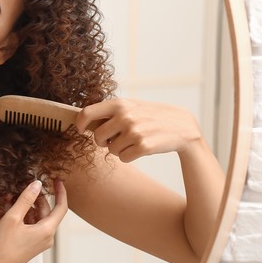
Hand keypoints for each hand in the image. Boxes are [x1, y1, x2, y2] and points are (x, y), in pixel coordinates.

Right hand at [0, 180, 66, 262]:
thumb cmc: (3, 245)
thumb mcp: (13, 217)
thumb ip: (26, 199)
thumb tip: (37, 184)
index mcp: (47, 230)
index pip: (61, 207)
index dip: (60, 192)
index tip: (56, 180)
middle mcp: (47, 237)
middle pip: (45, 211)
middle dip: (34, 198)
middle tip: (22, 186)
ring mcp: (39, 242)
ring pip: (35, 217)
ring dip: (23, 207)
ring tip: (6, 198)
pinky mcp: (31, 244)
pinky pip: (29, 225)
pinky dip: (20, 216)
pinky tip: (4, 210)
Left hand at [75, 99, 202, 162]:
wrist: (182, 126)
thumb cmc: (151, 116)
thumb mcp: (132, 106)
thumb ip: (110, 112)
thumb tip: (83, 121)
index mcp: (119, 104)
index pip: (87, 113)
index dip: (80, 124)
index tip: (80, 130)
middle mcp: (125, 116)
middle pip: (97, 137)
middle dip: (104, 142)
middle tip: (116, 138)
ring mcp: (134, 131)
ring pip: (110, 150)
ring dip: (119, 149)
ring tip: (134, 141)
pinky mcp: (143, 146)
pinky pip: (123, 158)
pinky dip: (129, 156)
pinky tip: (140, 148)